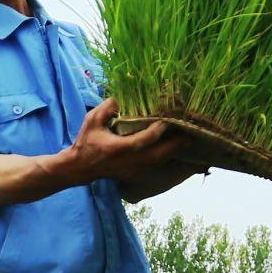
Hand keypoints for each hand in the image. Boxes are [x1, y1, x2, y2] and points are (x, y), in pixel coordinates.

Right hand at [65, 98, 184, 183]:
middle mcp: (129, 161)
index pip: (144, 140)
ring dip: (174, 150)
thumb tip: (122, 100)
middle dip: (175, 144)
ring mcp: (133, 169)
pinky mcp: (136, 172)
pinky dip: (166, 155)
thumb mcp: (91, 119)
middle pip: (158, 154)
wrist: (81, 167)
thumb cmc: (86, 141)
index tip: (168, 119)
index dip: (158, 130)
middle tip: (190, 133)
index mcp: (118, 148)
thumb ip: (107, 107)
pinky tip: (174, 147)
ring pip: (159, 161)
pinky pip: (156, 164)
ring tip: (187, 139)